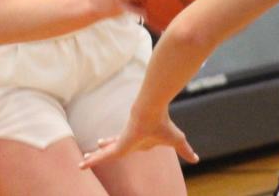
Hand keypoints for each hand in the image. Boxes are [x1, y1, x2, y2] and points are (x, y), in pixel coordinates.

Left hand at [80, 107, 197, 170]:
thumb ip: (185, 151)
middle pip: (112, 148)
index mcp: (138, 140)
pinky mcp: (117, 147)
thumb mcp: (177, 141)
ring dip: (93, 158)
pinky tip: (81, 165)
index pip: (126, 145)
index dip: (118, 145)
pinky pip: (101, 157)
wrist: (153, 113)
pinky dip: (92, 161)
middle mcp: (127, 141)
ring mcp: (121, 144)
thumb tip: (198, 159)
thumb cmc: (164, 125)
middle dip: (103, 151)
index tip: (110, 144)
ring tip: (81, 163)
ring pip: (104, 154)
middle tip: (92, 151)